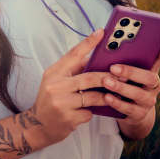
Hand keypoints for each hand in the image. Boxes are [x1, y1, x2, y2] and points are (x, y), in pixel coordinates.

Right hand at [30, 29, 107, 146]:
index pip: (73, 54)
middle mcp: (55, 85)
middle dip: (108, 77)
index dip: (88, 42)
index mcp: (53, 72)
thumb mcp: (56, 82)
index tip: (101, 32)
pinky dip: (90, 113)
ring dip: (105, 97)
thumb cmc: (51, 100)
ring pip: (93, 97)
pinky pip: (89, 113)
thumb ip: (73, 71)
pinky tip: (85, 114)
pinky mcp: (68, 118)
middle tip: (122, 76)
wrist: (37, 126)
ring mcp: (61, 103)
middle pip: (89, 77)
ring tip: (112, 96)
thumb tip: (95, 59)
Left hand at [102, 34, 159, 125]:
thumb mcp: (126, 75)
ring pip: (138, 94)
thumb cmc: (125, 86)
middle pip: (149, 78)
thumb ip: (123, 62)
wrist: (130, 114)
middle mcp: (153, 87)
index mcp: (151, 73)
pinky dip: (117, 103)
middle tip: (113, 68)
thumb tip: (107, 43)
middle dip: (131, 72)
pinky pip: (129, 109)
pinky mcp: (139, 115)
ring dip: (121, 87)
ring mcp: (148, 102)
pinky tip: (107, 97)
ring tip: (106, 82)